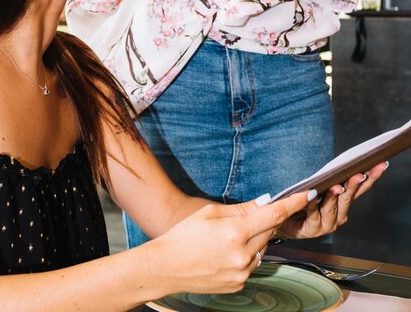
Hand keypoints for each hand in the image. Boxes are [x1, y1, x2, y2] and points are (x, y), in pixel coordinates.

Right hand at [146, 191, 314, 295]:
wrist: (167, 267)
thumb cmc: (184, 235)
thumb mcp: (210, 213)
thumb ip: (241, 209)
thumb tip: (266, 202)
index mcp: (235, 232)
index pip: (274, 215)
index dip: (294, 203)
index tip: (309, 194)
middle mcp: (243, 254)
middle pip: (269, 231)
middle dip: (265, 221)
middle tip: (251, 215)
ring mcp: (243, 272)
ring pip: (262, 249)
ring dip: (254, 239)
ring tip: (228, 237)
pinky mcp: (240, 284)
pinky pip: (252, 263)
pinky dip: (246, 254)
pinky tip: (225, 252)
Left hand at [277, 162, 388, 238]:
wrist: (285, 221)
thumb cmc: (302, 201)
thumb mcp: (318, 187)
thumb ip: (330, 180)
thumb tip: (342, 165)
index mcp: (343, 203)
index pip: (360, 189)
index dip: (370, 178)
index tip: (379, 165)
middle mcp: (339, 215)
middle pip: (348, 198)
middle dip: (354, 185)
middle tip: (359, 174)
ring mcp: (327, 224)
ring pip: (332, 209)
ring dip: (335, 196)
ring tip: (337, 186)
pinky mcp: (312, 230)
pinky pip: (313, 216)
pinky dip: (313, 206)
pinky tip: (312, 198)